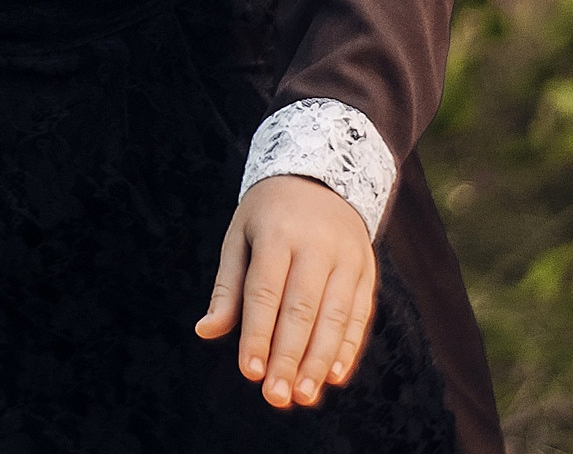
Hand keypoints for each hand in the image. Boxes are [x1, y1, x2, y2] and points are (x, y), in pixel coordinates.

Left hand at [194, 174, 375, 409]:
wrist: (322, 176)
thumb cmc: (268, 214)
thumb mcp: (240, 237)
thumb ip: (228, 288)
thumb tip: (206, 331)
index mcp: (277, 233)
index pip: (266, 291)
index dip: (258, 333)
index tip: (249, 371)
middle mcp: (316, 245)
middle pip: (302, 309)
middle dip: (289, 357)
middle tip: (276, 396)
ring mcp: (347, 258)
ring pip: (334, 316)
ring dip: (319, 361)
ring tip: (304, 396)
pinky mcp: (366, 270)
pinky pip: (359, 314)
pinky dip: (348, 347)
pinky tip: (334, 375)